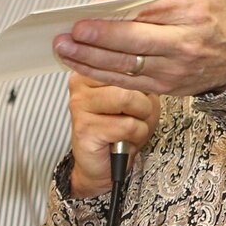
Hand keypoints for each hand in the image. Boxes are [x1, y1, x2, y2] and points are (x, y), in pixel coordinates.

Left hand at [53, 0, 225, 96]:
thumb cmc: (215, 9)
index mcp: (189, 10)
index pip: (148, 9)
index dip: (116, 11)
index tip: (89, 9)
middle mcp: (183, 42)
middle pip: (134, 41)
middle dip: (99, 38)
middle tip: (70, 32)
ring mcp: (174, 68)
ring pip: (127, 65)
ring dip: (91, 59)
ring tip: (64, 48)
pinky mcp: (166, 87)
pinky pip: (128, 83)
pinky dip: (101, 75)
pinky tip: (78, 65)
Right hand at [65, 74, 159, 198]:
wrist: (106, 164)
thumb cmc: (123, 128)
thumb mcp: (139, 96)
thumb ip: (139, 80)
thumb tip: (146, 73)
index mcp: (92, 68)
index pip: (125, 60)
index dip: (143, 81)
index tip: (141, 95)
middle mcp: (79, 82)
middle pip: (129, 78)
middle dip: (145, 102)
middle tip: (136, 117)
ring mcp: (79, 105)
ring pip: (128, 99)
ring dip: (141, 119)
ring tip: (130, 128)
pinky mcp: (84, 128)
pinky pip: (127, 125)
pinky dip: (136, 135)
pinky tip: (124, 140)